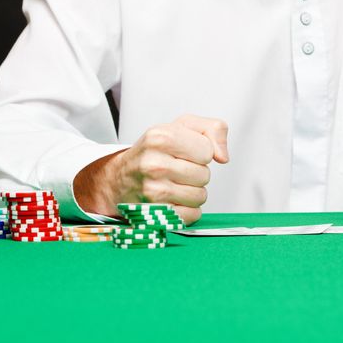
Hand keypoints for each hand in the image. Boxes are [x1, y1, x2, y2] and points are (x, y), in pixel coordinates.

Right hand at [74, 114, 228, 223]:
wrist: (119, 178)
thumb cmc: (154, 151)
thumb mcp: (182, 127)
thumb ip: (213, 130)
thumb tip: (223, 157)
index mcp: (160, 136)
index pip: (207, 151)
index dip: (201, 152)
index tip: (184, 152)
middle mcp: (153, 164)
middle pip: (205, 175)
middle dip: (196, 173)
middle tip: (176, 169)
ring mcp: (152, 191)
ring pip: (200, 197)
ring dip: (192, 192)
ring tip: (173, 184)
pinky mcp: (154, 215)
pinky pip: (192, 216)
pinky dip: (187, 210)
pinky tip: (172, 201)